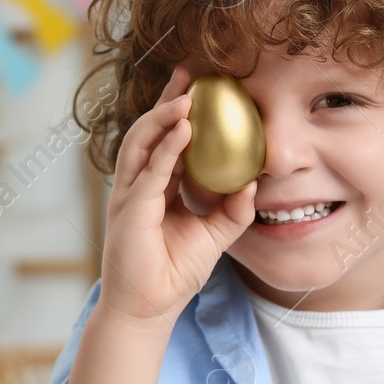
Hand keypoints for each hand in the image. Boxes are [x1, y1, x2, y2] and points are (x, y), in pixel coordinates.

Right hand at [97, 65, 258, 328]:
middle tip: (187, 73)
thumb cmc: (173, 274)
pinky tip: (182, 129)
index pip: (164, 141)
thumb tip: (253, 183)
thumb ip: (232, 210)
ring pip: (141, 144)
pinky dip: (165, 148)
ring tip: (185, 97)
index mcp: (154, 188)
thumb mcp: (213, 236)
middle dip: (165, 101)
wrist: (148, 310)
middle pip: (148, 132)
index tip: (195, 85)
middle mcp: (137, 186)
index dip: (175, 112)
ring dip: (162, 118)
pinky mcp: (130, 211)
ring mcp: (130, 196)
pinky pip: (149, 172)